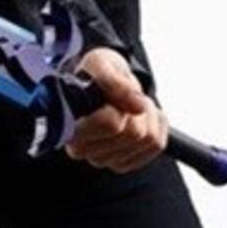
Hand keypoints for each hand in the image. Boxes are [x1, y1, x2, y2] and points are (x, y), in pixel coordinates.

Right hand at [63, 47, 167, 173]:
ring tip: (130, 103)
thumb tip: (138, 105)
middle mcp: (82, 150)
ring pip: (148, 140)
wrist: (98, 83)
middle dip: (136, 108)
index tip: (109, 95)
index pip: (111, 124)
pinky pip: (157, 145)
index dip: (119, 105)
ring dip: (147, 115)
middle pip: (134, 133)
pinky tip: (138, 116)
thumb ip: (112, 79)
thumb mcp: (99, 63)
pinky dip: (155, 125)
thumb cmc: (92, 74)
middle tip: (123, 95)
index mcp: (70, 127)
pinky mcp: (123, 164)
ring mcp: (103, 160)